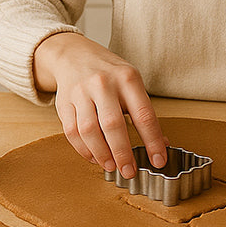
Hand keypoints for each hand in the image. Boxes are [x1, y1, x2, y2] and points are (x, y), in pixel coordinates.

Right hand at [33, 32, 167, 177]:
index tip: (158, 161)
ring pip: (90, 130)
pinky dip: (84, 150)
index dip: (152, 140)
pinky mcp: (63, 102)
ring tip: (111, 167)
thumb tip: (161, 143)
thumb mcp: (131, 83)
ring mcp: (81, 92)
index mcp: (127, 78)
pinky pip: (72, 132)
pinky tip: (94, 157)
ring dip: (102, 154)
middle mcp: (103, 83)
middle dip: (123, 153)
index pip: (143, 114)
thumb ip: (144, 112)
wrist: (74, 55)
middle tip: (130, 172)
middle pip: (113, 125)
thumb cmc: (109, 74)